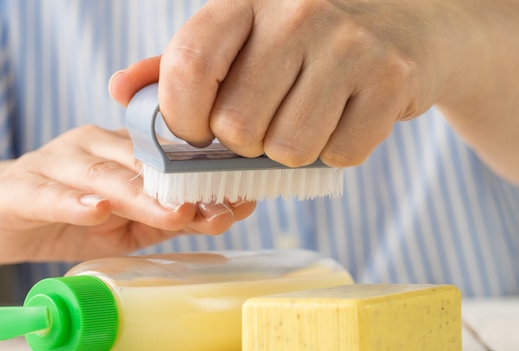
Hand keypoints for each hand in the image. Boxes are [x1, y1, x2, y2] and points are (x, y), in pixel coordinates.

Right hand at [0, 125, 254, 263]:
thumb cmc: (66, 216)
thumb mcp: (125, 225)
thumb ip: (168, 219)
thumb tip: (225, 215)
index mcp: (120, 150)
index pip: (167, 162)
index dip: (203, 179)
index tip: (241, 198)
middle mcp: (91, 147)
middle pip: (139, 165)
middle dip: (178, 189)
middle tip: (212, 207)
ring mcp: (54, 162)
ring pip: (101, 176)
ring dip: (137, 195)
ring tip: (169, 212)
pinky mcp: (19, 186)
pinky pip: (49, 193)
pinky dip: (74, 201)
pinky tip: (97, 209)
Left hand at [111, 0, 479, 167]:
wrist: (408, 24)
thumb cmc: (307, 40)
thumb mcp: (241, 37)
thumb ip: (182, 65)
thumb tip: (122, 90)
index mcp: (245, 1)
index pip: (189, 67)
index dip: (182, 118)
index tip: (196, 133)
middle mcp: (297, 13)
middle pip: (238, 126)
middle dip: (243, 144)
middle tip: (262, 128)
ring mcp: (349, 44)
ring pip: (289, 149)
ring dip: (290, 153)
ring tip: (304, 123)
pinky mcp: (392, 79)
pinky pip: (340, 154)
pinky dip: (335, 153)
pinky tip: (342, 122)